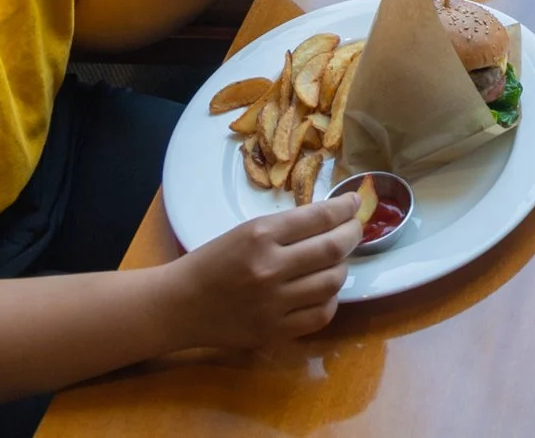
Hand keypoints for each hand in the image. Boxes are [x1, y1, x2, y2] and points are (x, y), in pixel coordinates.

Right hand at [166, 192, 363, 348]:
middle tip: (355, 229)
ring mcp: (273, 303)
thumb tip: (331, 219)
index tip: (355, 204)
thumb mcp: (245, 232)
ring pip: (332, 282)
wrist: (179, 305)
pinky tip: (323, 291)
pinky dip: (330, 300)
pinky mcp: (274, 331)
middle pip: (333, 249)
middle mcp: (269, 267)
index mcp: (259, 235)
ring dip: (342, 268)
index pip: (319, 217)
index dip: (345, 208)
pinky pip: (321, 315)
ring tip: (336, 261)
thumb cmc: (211, 262)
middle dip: (353, 234)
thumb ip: (286, 228)